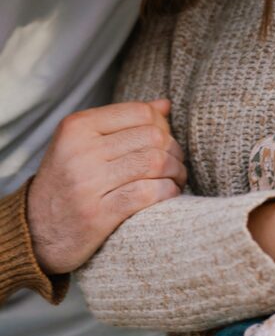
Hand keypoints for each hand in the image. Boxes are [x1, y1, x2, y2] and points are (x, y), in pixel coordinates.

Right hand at [27, 100, 186, 272]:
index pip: (140, 112)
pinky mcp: (98, 214)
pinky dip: (168, 192)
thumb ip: (123, 122)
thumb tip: (164, 105)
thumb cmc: (69, 181)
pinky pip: (149, 193)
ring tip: (176, 178)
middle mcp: (81, 151)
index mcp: (77, 126)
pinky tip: (169, 194)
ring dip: (176, 171)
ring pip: (155, 162)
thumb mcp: (85, 143)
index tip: (165, 141)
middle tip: (176, 163)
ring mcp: (88, 183)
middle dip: (173, 150)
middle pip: (152, 136)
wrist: (36, 230)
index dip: (163, 125)